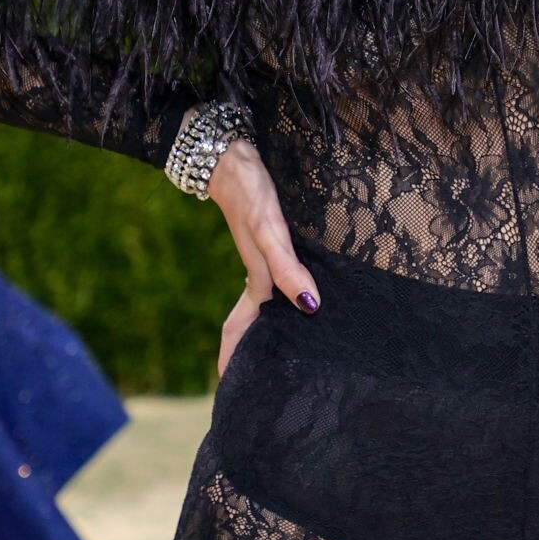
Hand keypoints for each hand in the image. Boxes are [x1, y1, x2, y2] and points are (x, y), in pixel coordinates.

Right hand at [206, 139, 320, 376]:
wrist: (232, 155)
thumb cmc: (249, 193)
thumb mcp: (269, 232)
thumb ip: (287, 268)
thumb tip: (309, 305)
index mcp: (257, 277)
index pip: (242, 326)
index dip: (236, 355)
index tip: (229, 385)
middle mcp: (259, 271)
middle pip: (253, 318)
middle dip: (253, 348)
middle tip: (263, 378)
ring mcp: (263, 255)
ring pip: (264, 299)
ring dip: (266, 323)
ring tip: (282, 344)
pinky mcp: (270, 238)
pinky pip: (275, 277)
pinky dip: (283, 292)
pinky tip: (297, 290)